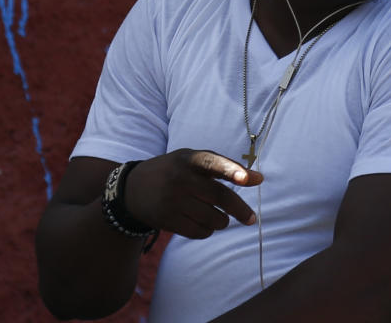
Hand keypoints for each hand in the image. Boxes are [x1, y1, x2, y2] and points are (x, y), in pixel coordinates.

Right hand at [124, 149, 263, 238]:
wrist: (131, 189)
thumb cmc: (175, 171)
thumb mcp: (193, 160)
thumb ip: (225, 166)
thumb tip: (258, 179)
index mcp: (189, 159)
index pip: (214, 163)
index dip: (233, 171)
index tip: (253, 179)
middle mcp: (180, 178)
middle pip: (220, 196)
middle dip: (240, 210)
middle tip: (251, 218)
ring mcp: (172, 200)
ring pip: (212, 218)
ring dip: (222, 221)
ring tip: (219, 217)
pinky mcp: (166, 219)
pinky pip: (199, 232)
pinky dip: (208, 231)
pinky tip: (204, 224)